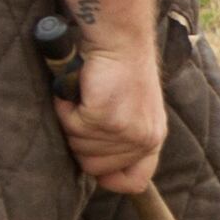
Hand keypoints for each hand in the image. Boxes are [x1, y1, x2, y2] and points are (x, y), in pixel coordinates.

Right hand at [54, 40, 168, 197]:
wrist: (120, 38)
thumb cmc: (119, 69)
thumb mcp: (132, 110)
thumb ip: (122, 138)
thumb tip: (94, 166)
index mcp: (153, 138)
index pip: (136, 182)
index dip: (110, 178)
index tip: (92, 159)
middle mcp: (145, 139)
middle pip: (94, 167)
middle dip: (80, 141)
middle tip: (86, 110)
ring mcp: (127, 131)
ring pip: (79, 148)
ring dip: (72, 121)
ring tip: (86, 96)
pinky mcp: (107, 118)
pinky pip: (72, 127)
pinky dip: (66, 108)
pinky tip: (78, 91)